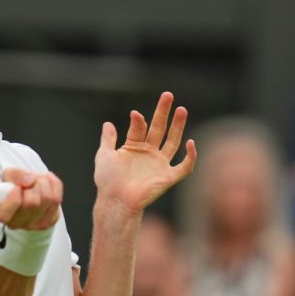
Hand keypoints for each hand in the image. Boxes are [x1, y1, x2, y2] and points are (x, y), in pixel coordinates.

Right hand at [0, 168, 61, 229]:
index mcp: (0, 214)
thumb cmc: (14, 185)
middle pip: (32, 203)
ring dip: (43, 182)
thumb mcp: (8, 175)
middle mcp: (16, 223)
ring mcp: (34, 225)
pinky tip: (47, 181)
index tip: (16, 188)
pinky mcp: (49, 221)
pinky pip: (57, 199)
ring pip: (47, 199)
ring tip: (37, 180)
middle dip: (33, 184)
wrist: (27, 193)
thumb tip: (29, 181)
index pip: (4, 215)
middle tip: (29, 181)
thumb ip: (15, 175)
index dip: (13, 199)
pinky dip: (54, 184)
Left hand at [94, 91, 196, 215]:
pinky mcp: (167, 177)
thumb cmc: (107, 181)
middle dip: (163, 112)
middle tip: (168, 95)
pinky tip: (190, 142)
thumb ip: (107, 139)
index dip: (138, 120)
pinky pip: (184, 167)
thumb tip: (107, 123)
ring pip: (173, 142)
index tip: (135, 114)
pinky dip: (190, 156)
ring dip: (178, 126)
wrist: (115, 201)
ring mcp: (159, 164)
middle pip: (159, 129)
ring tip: (182, 109)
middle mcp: (149, 153)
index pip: (140, 128)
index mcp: (134, 147)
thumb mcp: (104, 155)